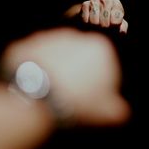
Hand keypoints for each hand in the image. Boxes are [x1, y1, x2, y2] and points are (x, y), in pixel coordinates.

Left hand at [1, 28, 130, 125]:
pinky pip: (35, 57)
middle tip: (70, 96)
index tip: (91, 99)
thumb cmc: (76, 101)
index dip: (99, 83)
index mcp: (100, 49)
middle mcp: (76, 36)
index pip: (105, 64)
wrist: (35, 94)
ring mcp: (50, 38)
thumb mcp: (104, 112)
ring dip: (56, 69)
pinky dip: (36, 68)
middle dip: (77, 73)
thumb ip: (116, 109)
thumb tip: (120, 112)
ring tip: (51, 93)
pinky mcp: (28, 43)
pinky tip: (34, 86)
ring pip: (57, 55)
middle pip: (80, 57)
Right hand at [66, 0, 128, 33]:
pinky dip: (87, 25)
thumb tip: (122, 31)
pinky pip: (86, 20)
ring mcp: (94, 1)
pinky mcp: (85, 4)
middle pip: (105, 23)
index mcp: (116, 4)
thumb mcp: (118, 25)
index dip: (113, 28)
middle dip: (104, 29)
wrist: (92, 17)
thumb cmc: (108, 21)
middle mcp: (106, 0)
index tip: (112, 27)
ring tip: (96, 27)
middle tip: (103, 29)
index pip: (116, 20)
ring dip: (95, 28)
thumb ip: (123, 28)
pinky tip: (89, 23)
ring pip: (94, 22)